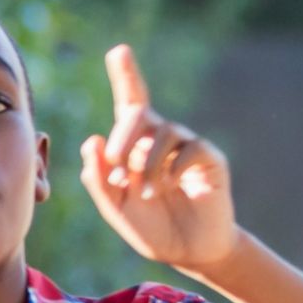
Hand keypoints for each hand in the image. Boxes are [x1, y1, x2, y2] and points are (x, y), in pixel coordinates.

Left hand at [80, 45, 239, 276]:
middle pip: (139, 113)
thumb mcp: (114, 207)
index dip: (126, 74)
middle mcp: (160, 138)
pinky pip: (190, 148)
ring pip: (162, 133)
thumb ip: (99, 178)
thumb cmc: (149, 226)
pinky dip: (171, 168)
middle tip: (116, 165)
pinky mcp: (209, 158)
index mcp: (134, 144)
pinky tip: (168, 187)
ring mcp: (186, 146)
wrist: (187, 251)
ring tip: (144, 193)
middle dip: (123, 136)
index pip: (130, 101)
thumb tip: (94, 141)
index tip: (119, 51)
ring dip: (146, 165)